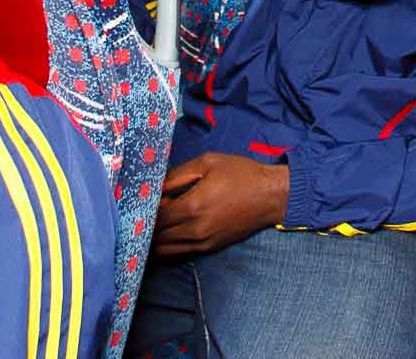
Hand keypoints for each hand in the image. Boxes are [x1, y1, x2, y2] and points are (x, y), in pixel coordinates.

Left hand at [151, 152, 290, 256]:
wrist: (271, 196)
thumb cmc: (241, 174)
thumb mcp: (208, 163)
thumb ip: (177, 175)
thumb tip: (154, 186)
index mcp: (192, 206)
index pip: (154, 218)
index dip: (145, 210)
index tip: (144, 200)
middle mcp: (194, 229)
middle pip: (156, 236)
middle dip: (147, 225)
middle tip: (146, 211)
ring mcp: (202, 242)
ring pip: (164, 249)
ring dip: (155, 238)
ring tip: (156, 222)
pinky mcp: (209, 248)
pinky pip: (178, 253)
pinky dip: (168, 245)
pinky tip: (169, 231)